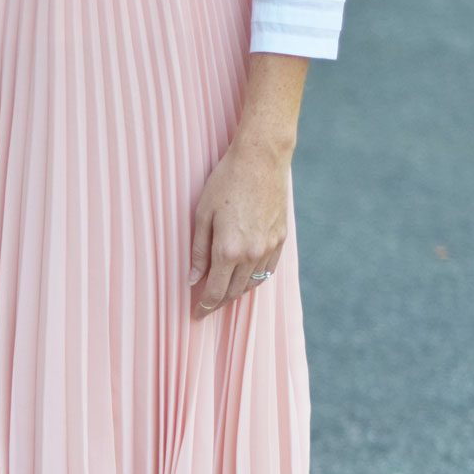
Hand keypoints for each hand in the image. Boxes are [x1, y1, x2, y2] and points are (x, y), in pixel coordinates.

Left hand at [187, 134, 290, 318]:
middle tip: (207, 308)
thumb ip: (198, 251)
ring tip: (223, 295)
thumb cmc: (226, 181)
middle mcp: (251, 254)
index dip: (204, 307)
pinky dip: (254, 279)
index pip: (214, 291)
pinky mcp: (280, 238)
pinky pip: (267, 270)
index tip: (196, 314)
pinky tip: (245, 279)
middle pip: (233, 292)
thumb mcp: (202, 214)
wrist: (262, 158)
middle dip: (218, 303)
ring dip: (236, 293)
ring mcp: (268, 247)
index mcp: (228, 250)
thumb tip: (193, 279)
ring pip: (252, 284)